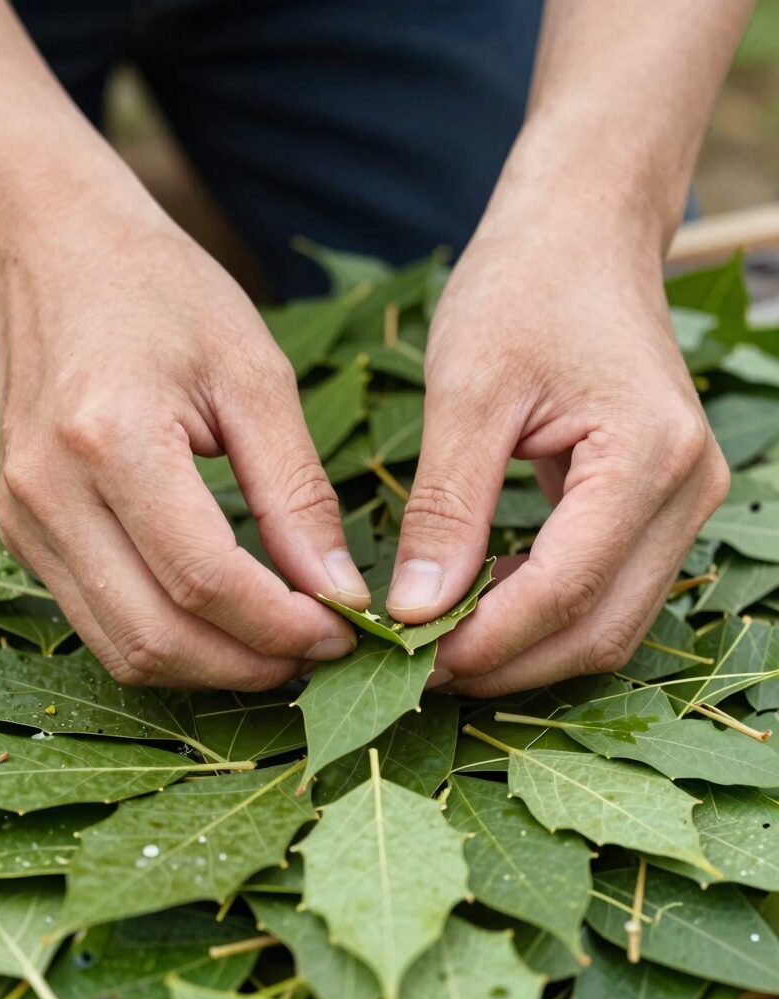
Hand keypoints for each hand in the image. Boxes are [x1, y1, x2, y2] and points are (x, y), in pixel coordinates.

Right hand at [0, 186, 367, 688]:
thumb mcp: (253, 376)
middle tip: (318, 652)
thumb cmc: (163, 295)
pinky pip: (94, 619)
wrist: (54, 255)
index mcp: (110, 440)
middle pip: (154, 637)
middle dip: (248, 665)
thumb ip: (296, 493)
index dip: (283, 625)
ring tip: (277, 645)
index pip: (204, 580)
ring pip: (119, 647)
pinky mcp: (18, 531)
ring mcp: (23, 519)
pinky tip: (219, 618)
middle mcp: (49, 494)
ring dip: (207, 667)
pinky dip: (164, 638)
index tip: (345, 631)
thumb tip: (339, 594)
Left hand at [387, 196, 729, 696]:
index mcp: (647, 458)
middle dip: (507, 662)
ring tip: (438, 643)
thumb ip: (449, 508)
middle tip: (417, 669)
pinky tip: (479, 602)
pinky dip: (542, 609)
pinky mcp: (656, 500)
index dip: (486, 642)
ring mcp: (683, 499)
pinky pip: (606, 585)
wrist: (580, 232)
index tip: (409, 660)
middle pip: (600, 627)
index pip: (567, 591)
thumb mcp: (468, 392)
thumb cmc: (522, 289)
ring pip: (609, 619)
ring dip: (525, 646)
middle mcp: (687, 490)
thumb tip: (416, 612)